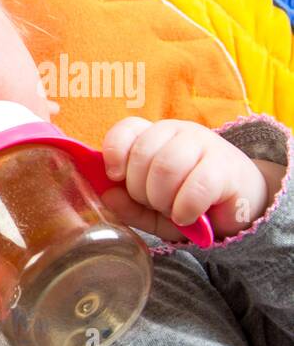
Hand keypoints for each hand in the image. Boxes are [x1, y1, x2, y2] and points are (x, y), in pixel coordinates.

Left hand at [100, 117, 278, 240]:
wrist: (238, 208)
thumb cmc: (187, 203)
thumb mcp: (150, 211)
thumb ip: (127, 205)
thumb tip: (107, 195)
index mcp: (154, 137)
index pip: (127, 129)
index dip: (115, 152)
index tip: (115, 177)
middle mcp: (178, 133)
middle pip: (142, 154)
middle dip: (139, 189)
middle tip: (154, 204)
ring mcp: (205, 145)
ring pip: (166, 167)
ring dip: (162, 199)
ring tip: (171, 210)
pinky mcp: (227, 166)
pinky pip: (195, 186)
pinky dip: (184, 208)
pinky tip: (186, 217)